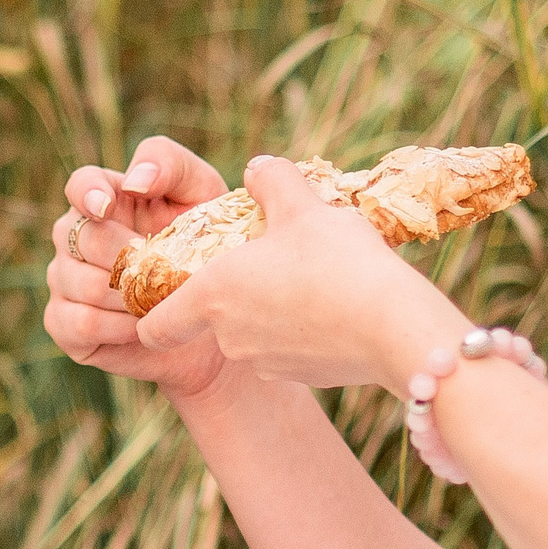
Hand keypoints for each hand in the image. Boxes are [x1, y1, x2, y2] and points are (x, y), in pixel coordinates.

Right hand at [43, 135, 242, 404]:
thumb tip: (133, 182)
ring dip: (127, 296)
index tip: (107, 208)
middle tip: (167, 271)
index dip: (88, 194)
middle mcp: (75, 236)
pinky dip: (115, 328)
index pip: (81, 185)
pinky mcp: (64, 324)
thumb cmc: (209, 245)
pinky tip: (144, 328)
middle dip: (128, 257)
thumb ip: (170, 165)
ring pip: (81, 284)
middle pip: (83, 239)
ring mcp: (64, 280)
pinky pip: (79, 324)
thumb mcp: (202, 193)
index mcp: (105, 198)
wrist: (213, 317)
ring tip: (162, 302)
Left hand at [139, 155, 466, 388]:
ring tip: (313, 278)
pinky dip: (305, 331)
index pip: (155, 326)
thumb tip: (257, 170)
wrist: (394, 327)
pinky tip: (338, 307)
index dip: (153, 312)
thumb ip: (272, 180)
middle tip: (272, 260)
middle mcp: (230, 337)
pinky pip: (292, 350)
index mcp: (214, 294)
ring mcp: (267, 363)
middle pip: (214, 318)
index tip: (169, 292)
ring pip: (255, 334)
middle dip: (235, 293)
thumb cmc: (338, 261)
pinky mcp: (305, 378)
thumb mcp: (302, 205)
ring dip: (272, 310)